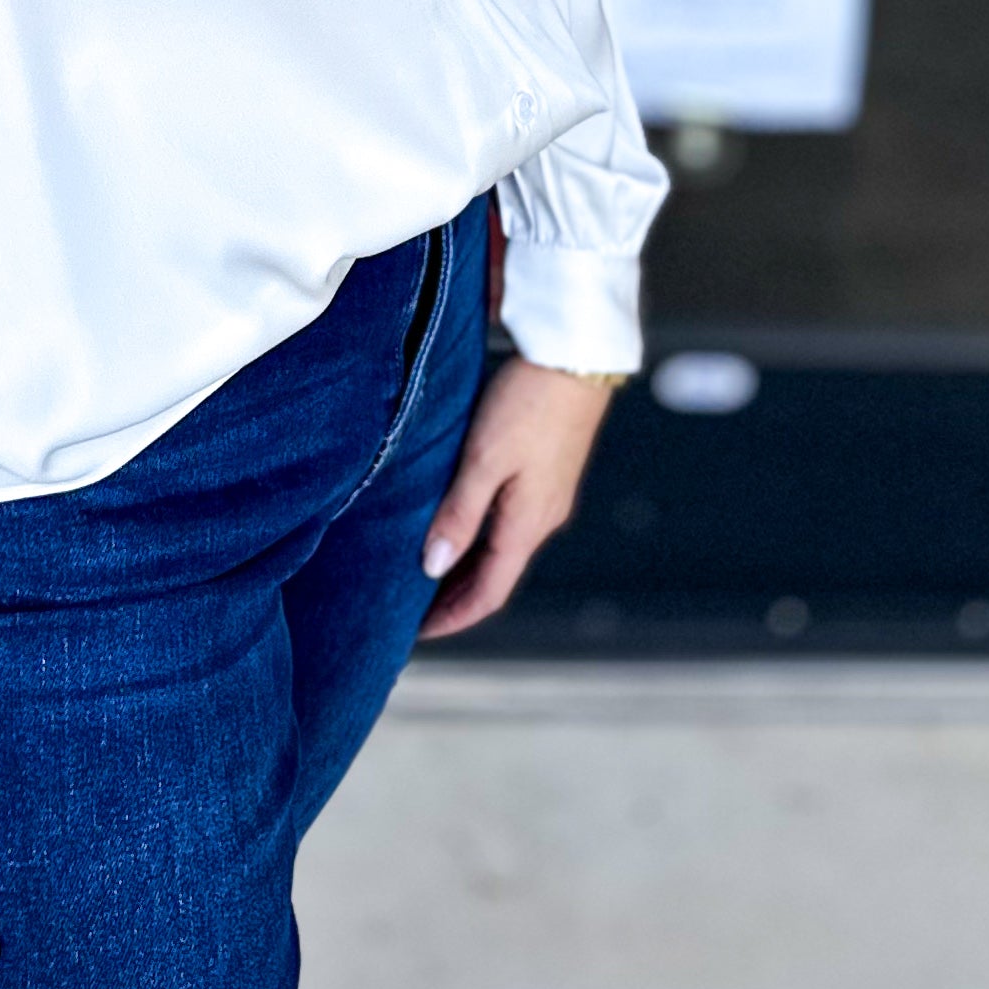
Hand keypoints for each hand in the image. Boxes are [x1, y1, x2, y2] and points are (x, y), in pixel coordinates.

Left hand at [418, 357, 614, 637]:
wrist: (577, 354)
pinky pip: (510, 520)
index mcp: (528, 523)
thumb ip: (459, 515)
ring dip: (466, 564)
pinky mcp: (548, 471)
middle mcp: (543, 518)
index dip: (452, 617)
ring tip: (425, 567)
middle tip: (410, 606)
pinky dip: (479, 535)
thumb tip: (432, 567)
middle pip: (495, 575)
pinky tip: (457, 520)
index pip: (488, 593)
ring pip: (502, 547)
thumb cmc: (529, 401)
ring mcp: (549, 495)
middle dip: (454, 596)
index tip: (416, 633)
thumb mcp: (484, 459)